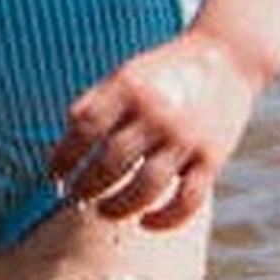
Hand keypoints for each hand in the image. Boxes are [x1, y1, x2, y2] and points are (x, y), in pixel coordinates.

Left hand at [50, 29, 261, 230]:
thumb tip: (64, 149)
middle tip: (75, 197)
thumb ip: (95, 105)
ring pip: (146, 186)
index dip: (63, 156)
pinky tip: (145, 222)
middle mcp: (156, 113)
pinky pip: (188, 200)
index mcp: (128, 89)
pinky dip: (166, 219)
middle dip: (87, 185)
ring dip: (120, 207)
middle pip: (111, 161)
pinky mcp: (212, 159)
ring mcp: (185, 138)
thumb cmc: (163, 71)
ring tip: (103, 212)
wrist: (226, 57)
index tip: (53, 174)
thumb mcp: (125, 75)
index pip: (84, 129)